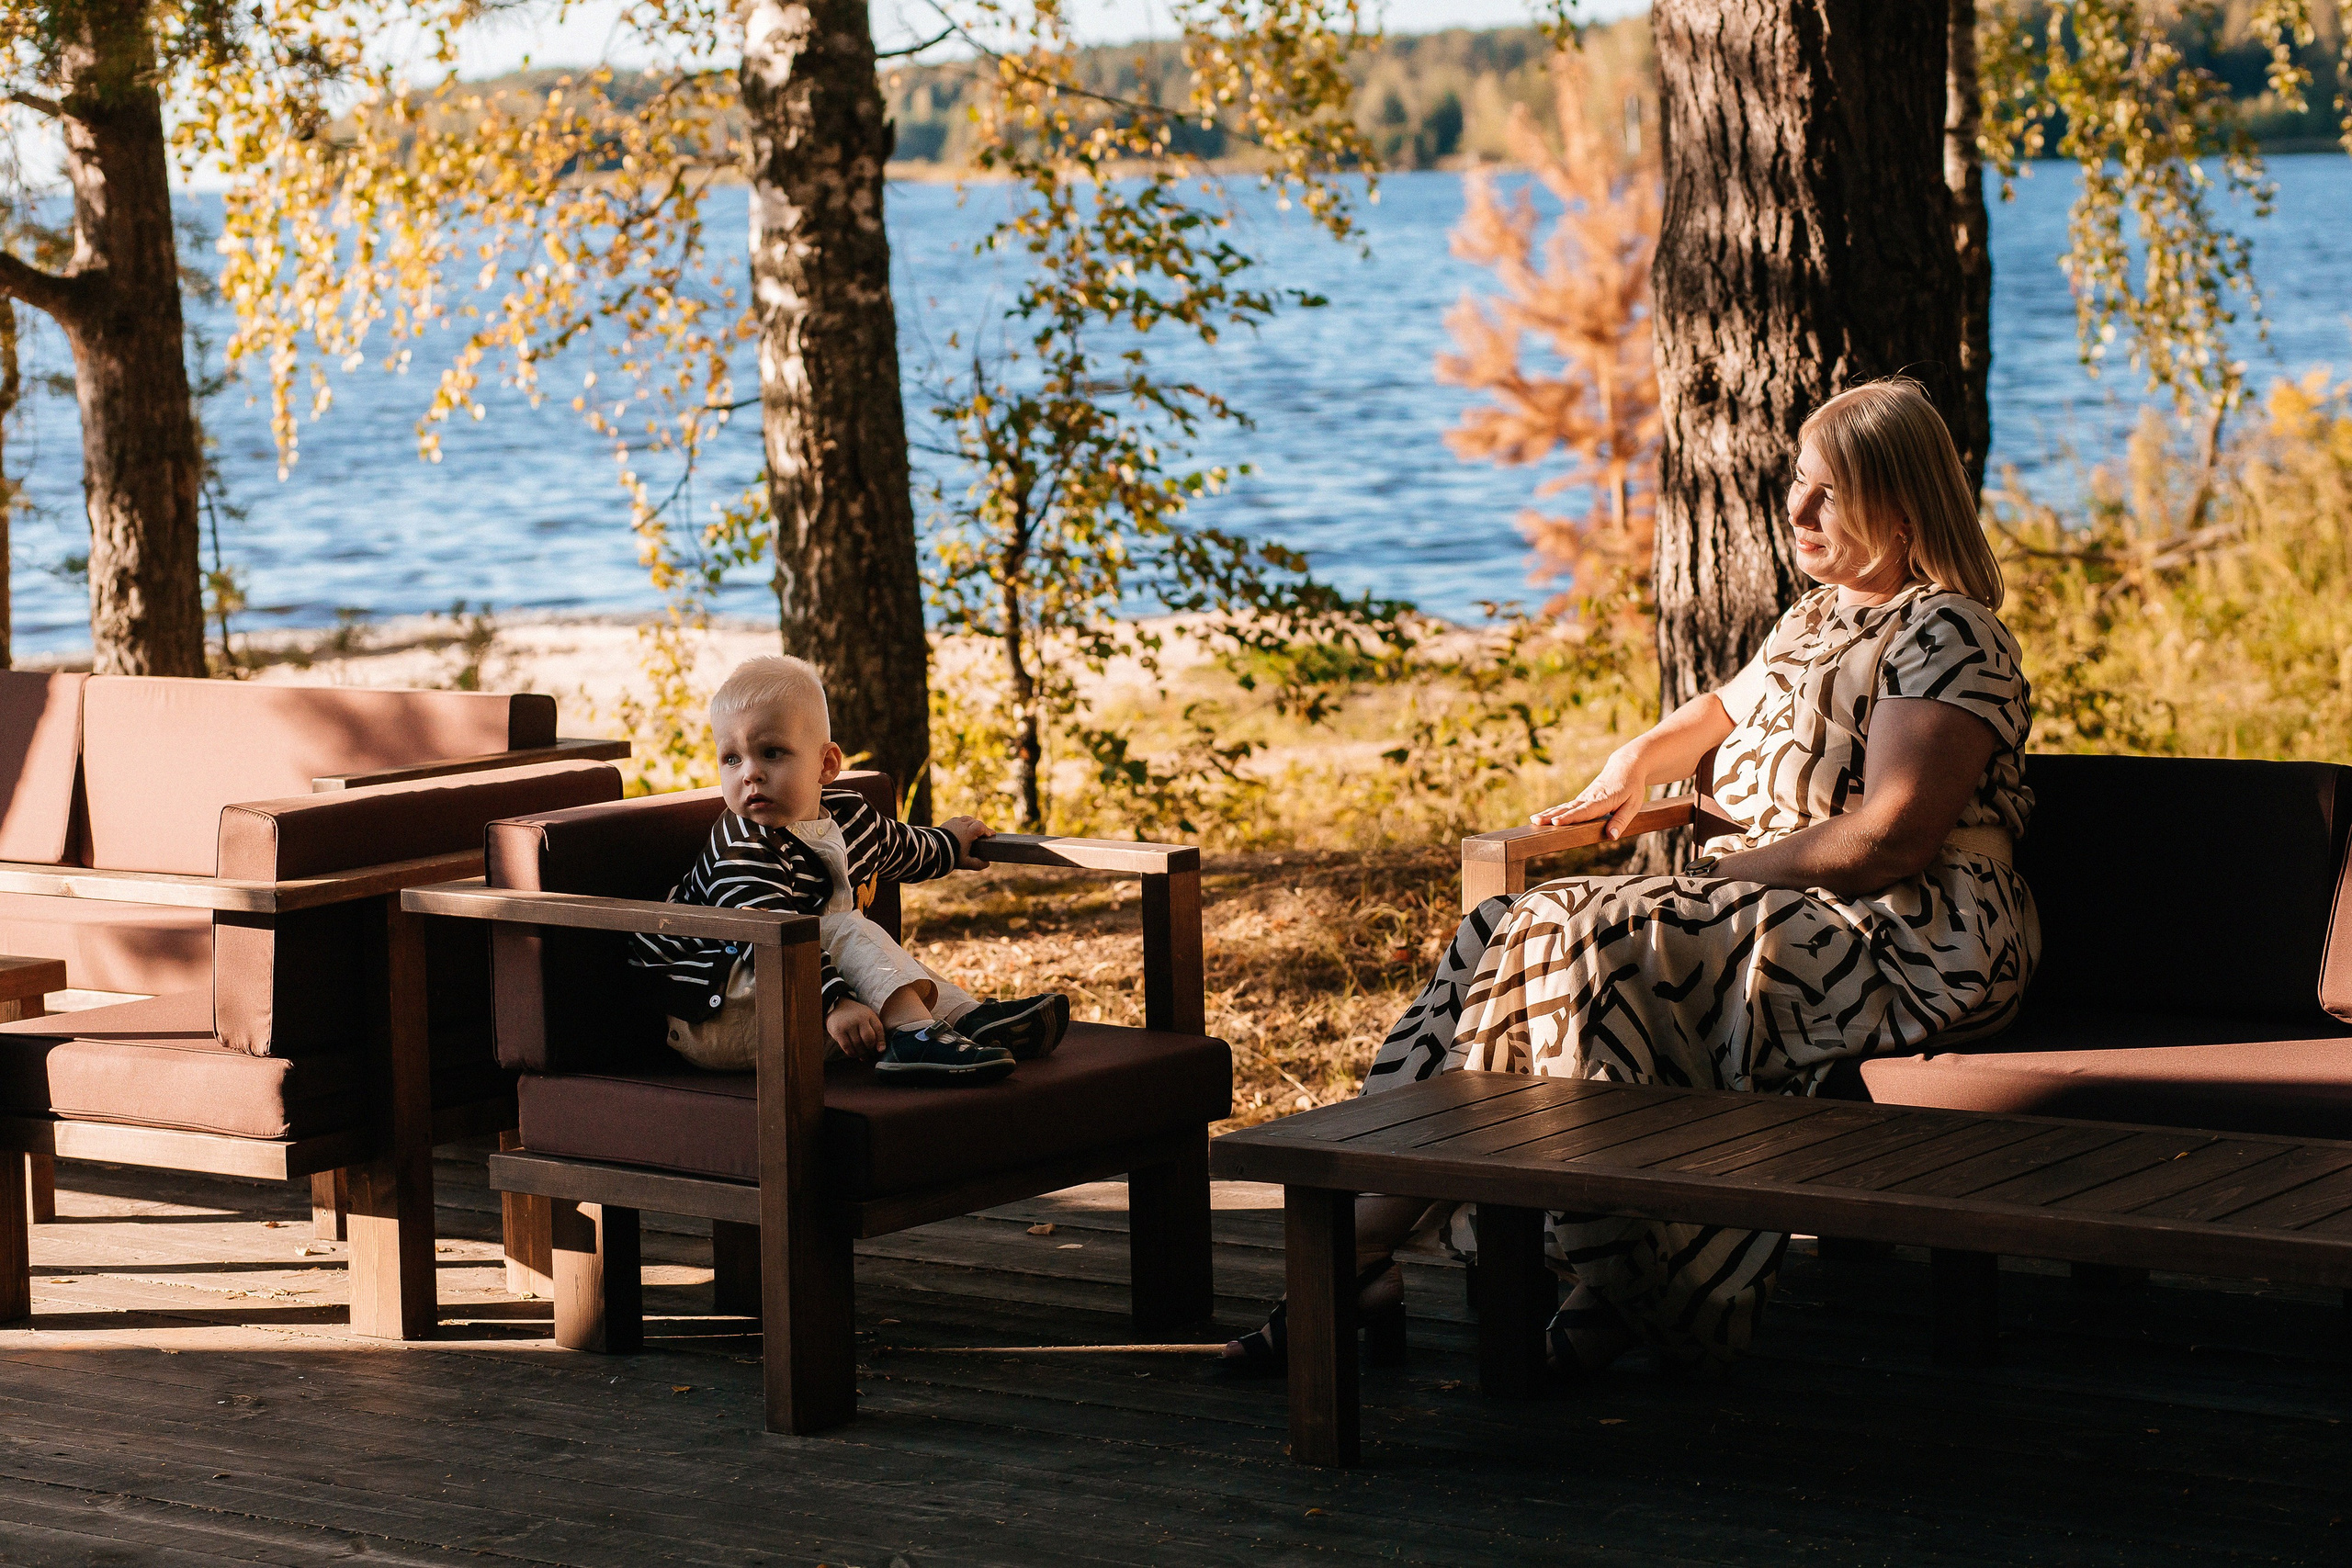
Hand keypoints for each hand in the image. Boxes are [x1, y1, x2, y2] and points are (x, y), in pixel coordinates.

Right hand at [826, 999, 884, 1059]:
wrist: (838, 1007)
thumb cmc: (857, 1016)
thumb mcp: (869, 1018)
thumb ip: (877, 1032)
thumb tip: (881, 1050)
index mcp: (869, 1015)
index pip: (879, 1030)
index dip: (881, 1042)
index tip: (879, 1051)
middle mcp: (858, 1018)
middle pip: (868, 1039)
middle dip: (870, 1050)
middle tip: (869, 1055)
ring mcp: (847, 1024)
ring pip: (857, 1044)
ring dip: (861, 1053)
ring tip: (863, 1056)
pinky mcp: (838, 1031)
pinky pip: (847, 1047)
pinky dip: (852, 1053)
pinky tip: (854, 1054)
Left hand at [941, 814, 993, 868]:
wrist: (933, 850)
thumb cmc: (951, 855)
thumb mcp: (965, 862)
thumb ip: (977, 864)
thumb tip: (987, 864)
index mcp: (968, 832)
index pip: (981, 826)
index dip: (987, 830)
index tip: (991, 835)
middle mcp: (962, 825)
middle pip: (975, 821)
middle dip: (981, 827)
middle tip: (984, 834)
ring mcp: (954, 823)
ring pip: (967, 819)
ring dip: (972, 823)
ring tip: (973, 830)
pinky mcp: (947, 823)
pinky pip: (958, 820)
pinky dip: (963, 823)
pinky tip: (962, 829)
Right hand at [1530, 744, 1655, 839]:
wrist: (1626, 765)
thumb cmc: (1632, 787)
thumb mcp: (1633, 805)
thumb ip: (1621, 821)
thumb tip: (1611, 837)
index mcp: (1603, 800)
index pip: (1585, 811)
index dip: (1570, 817)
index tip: (1556, 822)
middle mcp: (1590, 798)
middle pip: (1569, 808)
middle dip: (1552, 816)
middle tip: (1537, 822)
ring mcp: (1584, 797)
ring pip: (1564, 806)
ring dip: (1548, 813)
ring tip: (1534, 820)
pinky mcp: (1582, 798)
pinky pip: (1566, 806)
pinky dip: (1553, 811)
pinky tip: (1542, 817)